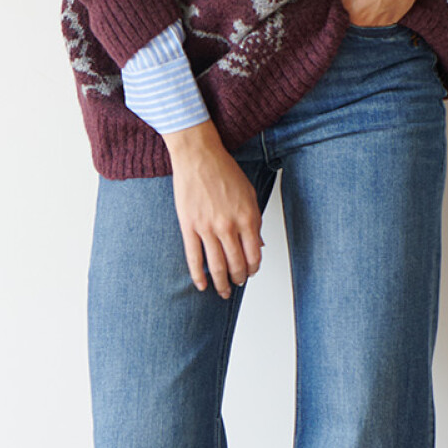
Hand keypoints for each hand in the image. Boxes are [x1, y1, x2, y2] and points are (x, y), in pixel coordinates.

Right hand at [163, 119, 263, 297]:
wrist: (198, 156)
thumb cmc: (224, 171)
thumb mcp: (249, 193)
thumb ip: (254, 221)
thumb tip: (258, 244)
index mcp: (247, 217)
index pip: (254, 254)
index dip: (253, 268)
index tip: (251, 272)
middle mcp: (229, 226)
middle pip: (236, 264)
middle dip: (238, 279)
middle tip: (238, 284)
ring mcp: (207, 228)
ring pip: (216, 265)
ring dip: (221, 283)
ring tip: (223, 291)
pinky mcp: (189, 226)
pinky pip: (193, 257)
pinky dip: (198, 275)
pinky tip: (201, 285)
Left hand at [328, 0, 446, 25]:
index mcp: (346, 8)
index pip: (334, 7)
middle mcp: (361, 20)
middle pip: (349, 13)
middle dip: (351, 1)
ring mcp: (378, 23)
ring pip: (365, 17)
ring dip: (366, 7)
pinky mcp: (393, 21)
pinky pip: (380, 18)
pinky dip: (379, 8)